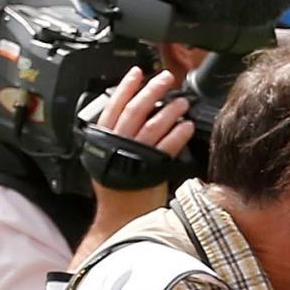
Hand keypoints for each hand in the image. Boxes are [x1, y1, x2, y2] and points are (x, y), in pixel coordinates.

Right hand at [82, 68, 192, 245]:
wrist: (122, 216)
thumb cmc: (117, 187)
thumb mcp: (108, 156)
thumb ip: (116, 134)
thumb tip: (135, 109)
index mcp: (102, 140)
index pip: (112, 107)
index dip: (125, 87)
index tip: (137, 72)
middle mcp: (116, 146)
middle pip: (134, 111)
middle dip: (151, 91)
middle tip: (166, 78)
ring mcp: (133, 157)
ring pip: (152, 126)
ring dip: (169, 111)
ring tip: (182, 102)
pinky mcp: (150, 168)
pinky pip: (166, 146)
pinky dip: (178, 134)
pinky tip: (187, 126)